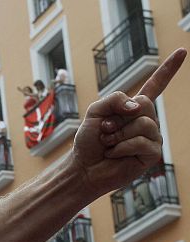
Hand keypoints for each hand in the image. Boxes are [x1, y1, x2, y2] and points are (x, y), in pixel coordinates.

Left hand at [70, 48, 184, 196]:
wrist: (83, 167)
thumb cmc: (88, 141)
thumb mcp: (95, 111)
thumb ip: (114, 99)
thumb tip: (137, 107)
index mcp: (134, 109)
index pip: (155, 86)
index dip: (168, 70)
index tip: (181, 51)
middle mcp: (147, 121)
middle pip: (143, 105)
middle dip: (117, 118)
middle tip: (105, 131)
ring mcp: (152, 137)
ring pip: (143, 124)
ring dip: (117, 134)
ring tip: (108, 144)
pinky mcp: (152, 154)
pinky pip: (141, 142)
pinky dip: (122, 147)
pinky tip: (114, 154)